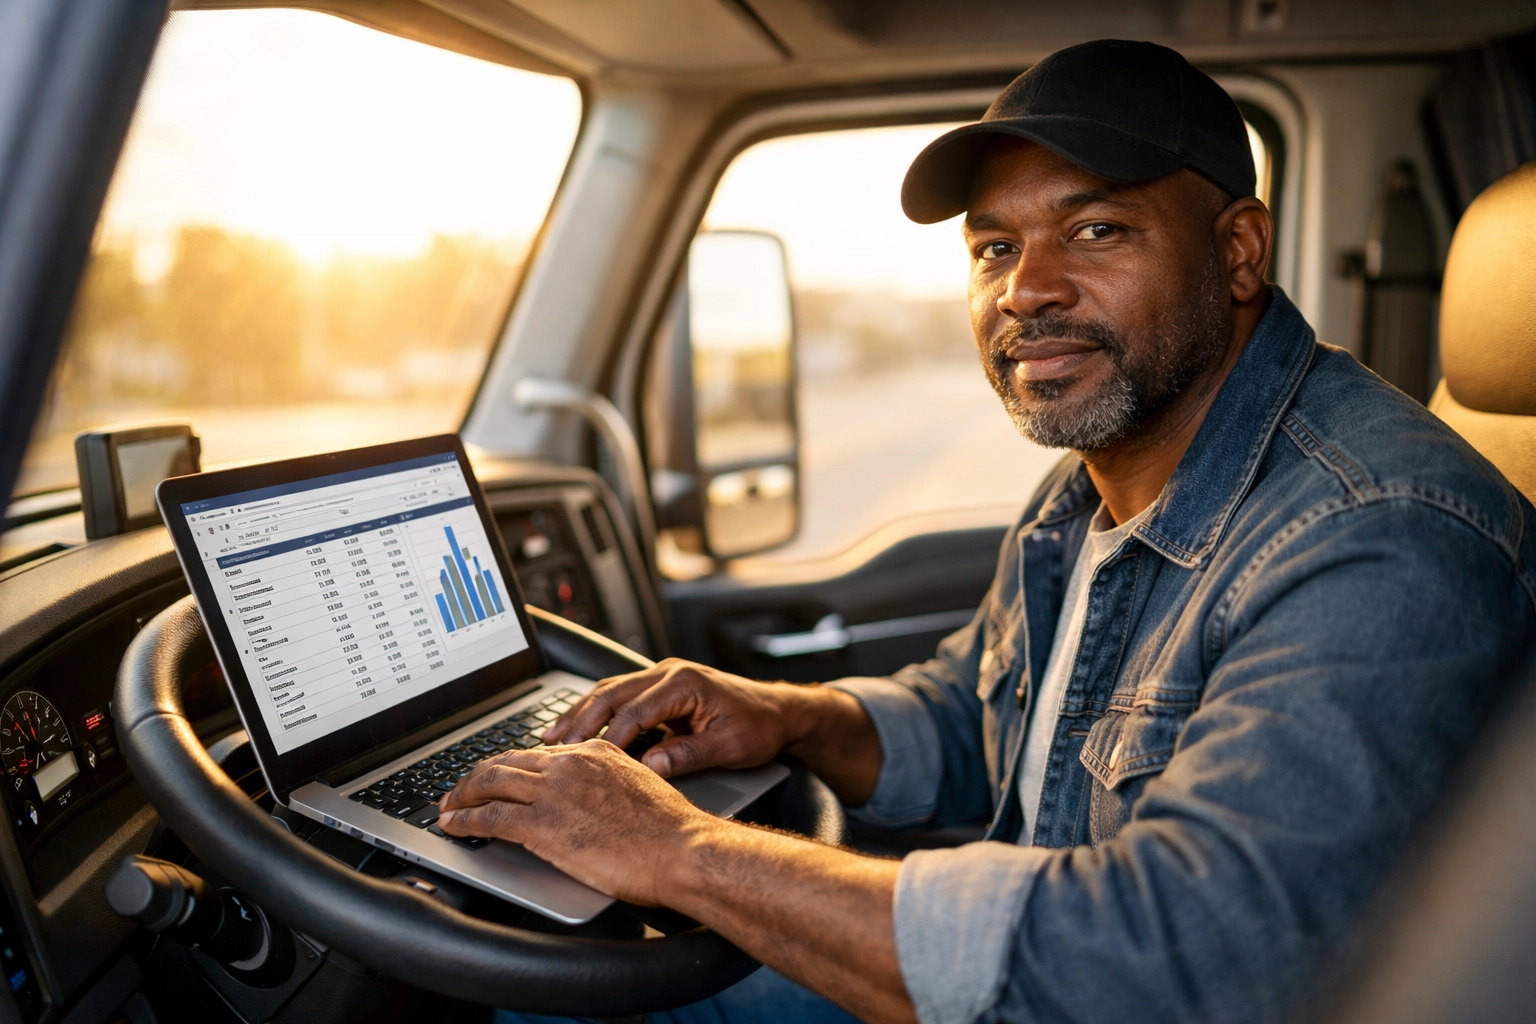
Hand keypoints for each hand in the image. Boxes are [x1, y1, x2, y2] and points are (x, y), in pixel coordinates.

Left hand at [436, 740, 716, 904]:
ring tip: (447, 807)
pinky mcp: (542, 824)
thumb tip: (590, 799)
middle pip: (506, 762)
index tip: (497, 777)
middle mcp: (570, 763)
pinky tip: (453, 826)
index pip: (537, 753)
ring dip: (461, 795)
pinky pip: (489, 817)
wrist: (680, 848)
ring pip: (490, 783)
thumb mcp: (639, 786)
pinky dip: (464, 821)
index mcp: (595, 751)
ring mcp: (554, 792)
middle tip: (459, 790)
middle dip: (476, 776)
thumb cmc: (670, 830)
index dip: (510, 766)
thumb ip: (607, 783)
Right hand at [542, 658, 797, 778]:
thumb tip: (650, 767)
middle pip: (612, 694)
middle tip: (552, 748)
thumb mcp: (729, 746)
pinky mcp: (660, 688)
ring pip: (609, 691)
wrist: (779, 712)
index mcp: (685, 683)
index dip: (611, 739)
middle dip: (580, 721)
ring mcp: (662, 677)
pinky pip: (619, 696)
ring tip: (550, 737)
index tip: (591, 764)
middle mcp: (668, 673)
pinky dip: (594, 712)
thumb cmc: (759, 727)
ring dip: (579, 713)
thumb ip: (689, 755)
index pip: (635, 711)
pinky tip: (575, 728)